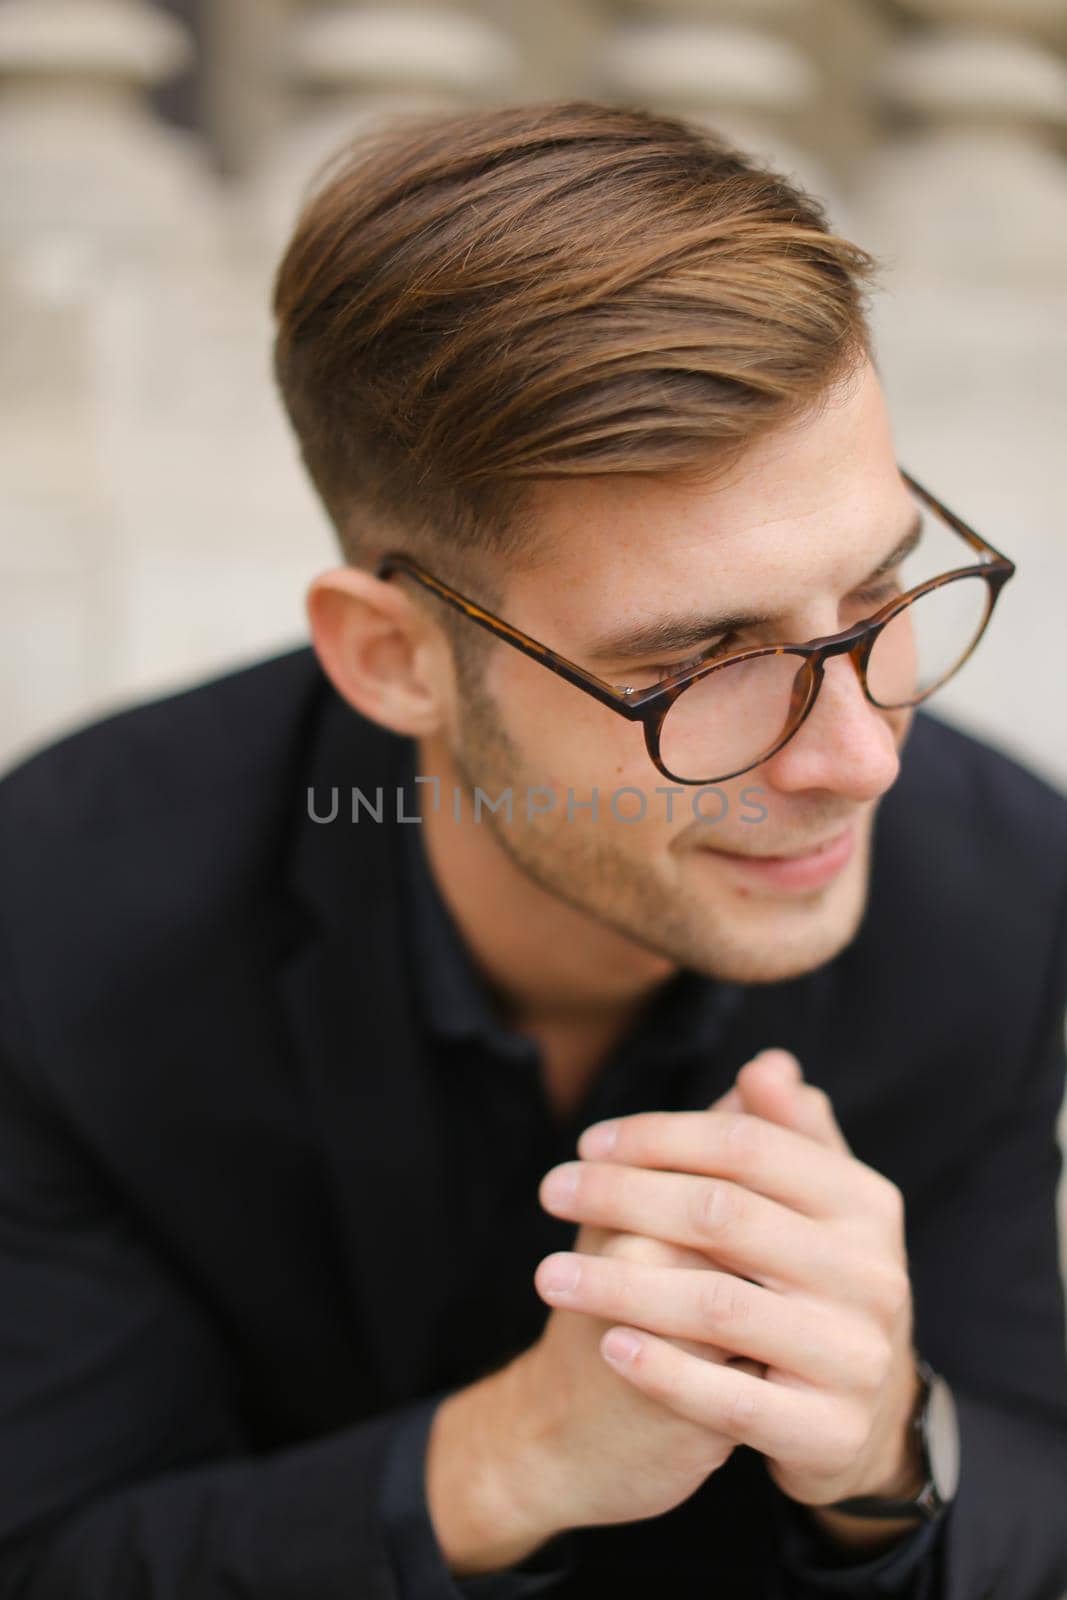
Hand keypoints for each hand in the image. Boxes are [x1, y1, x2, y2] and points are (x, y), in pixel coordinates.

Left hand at [535, 1050, 922, 1514]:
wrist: (855, 1420)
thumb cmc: (808, 1284)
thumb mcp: (813, 1207)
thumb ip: (786, 1135)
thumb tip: (766, 1065)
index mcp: (865, 1203)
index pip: (748, 1145)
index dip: (660, 1136)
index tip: (587, 1143)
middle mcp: (873, 1275)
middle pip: (724, 1215)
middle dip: (624, 1197)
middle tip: (552, 1191)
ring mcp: (855, 1357)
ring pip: (717, 1307)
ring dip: (619, 1286)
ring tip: (549, 1275)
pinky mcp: (829, 1431)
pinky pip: (731, 1400)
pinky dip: (663, 1369)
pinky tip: (606, 1344)